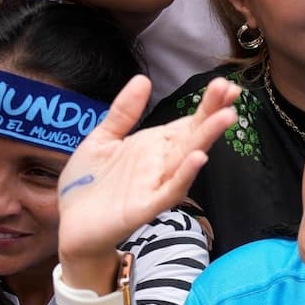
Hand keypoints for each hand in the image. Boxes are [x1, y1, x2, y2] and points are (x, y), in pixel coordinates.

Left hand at [56, 75, 238, 264]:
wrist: (71, 224)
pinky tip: (198, 158)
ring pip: (187, 159)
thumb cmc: (87, 184)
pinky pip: (169, 190)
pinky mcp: (145, 207)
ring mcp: (156, 185)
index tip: (226, 84)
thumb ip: (124, 112)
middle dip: (212, 113)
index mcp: (153, 145)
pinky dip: (184, 175)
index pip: (186, 121)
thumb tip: (144, 79)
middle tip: (232, 90)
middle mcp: (160, 163)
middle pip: (192, 135)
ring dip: (206, 138)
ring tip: (226, 117)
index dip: (206, 104)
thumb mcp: (102, 138)